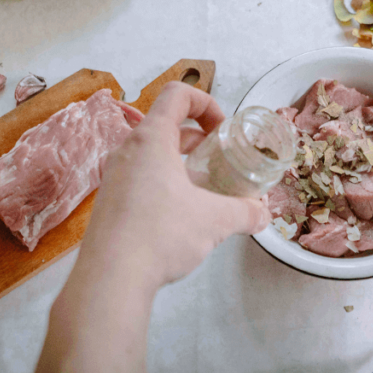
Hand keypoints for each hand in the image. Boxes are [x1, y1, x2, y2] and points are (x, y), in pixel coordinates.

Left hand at [36, 83, 271, 372]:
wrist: (110, 278)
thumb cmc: (161, 235)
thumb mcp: (214, 221)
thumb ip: (245, 213)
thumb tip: (263, 215)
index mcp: (152, 139)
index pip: (178, 94)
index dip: (206, 102)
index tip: (224, 130)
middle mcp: (128, 150)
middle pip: (165, 123)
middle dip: (198, 137)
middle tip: (220, 157)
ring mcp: (114, 176)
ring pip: (152, 153)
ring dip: (181, 162)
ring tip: (205, 187)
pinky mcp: (109, 202)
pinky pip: (139, 177)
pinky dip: (164, 183)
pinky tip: (181, 214)